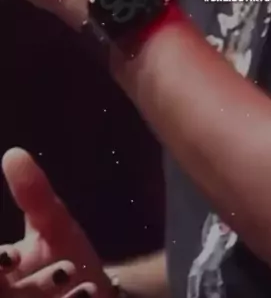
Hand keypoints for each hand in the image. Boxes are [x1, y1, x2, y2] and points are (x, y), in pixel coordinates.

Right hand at [0, 148, 111, 297]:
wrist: (95, 290)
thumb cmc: (64, 254)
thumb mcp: (50, 222)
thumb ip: (32, 193)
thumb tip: (12, 153)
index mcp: (0, 271)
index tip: (10, 257)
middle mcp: (8, 293)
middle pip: (2, 291)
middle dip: (25, 285)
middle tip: (54, 266)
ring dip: (43, 292)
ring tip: (70, 270)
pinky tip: (87, 289)